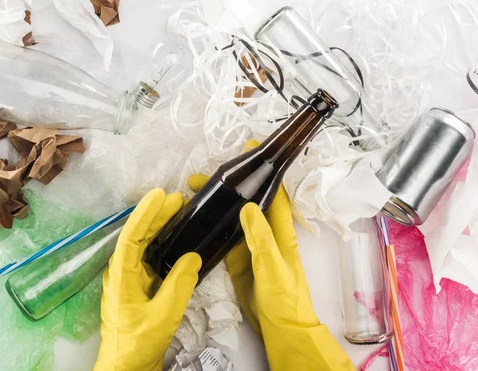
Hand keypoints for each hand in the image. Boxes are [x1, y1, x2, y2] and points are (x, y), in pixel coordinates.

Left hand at [93, 188, 201, 370]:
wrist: (126, 366)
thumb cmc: (139, 342)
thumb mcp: (163, 314)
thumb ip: (179, 284)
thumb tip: (192, 257)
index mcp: (121, 275)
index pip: (132, 235)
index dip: (145, 213)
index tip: (160, 195)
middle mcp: (122, 272)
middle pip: (138, 236)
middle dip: (156, 216)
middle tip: (177, 199)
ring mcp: (129, 280)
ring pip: (143, 246)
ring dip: (159, 228)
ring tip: (177, 211)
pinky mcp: (138, 288)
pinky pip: (149, 259)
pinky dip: (161, 245)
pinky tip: (174, 239)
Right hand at [188, 140, 353, 370]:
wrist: (281, 328)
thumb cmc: (285, 297)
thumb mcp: (273, 266)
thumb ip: (261, 238)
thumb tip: (247, 207)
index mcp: (279, 230)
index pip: (272, 193)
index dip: (263, 171)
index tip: (249, 150)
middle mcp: (265, 232)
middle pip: (246, 201)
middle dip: (228, 185)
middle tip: (199, 178)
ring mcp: (250, 246)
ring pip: (232, 217)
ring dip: (216, 203)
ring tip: (192, 193)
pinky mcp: (238, 260)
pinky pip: (224, 237)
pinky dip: (212, 225)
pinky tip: (197, 219)